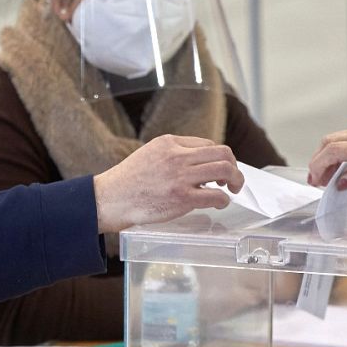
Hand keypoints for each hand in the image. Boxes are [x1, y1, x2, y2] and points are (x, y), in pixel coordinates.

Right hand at [92, 135, 242, 232]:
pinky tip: (219, 203)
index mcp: (170, 142)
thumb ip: (173, 154)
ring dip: (235, 180)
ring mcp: (181, 177)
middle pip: (222, 153)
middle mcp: (177, 156)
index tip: (219, 169)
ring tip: (232, 189)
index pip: (208, 144)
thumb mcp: (150, 153)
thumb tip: (199, 163)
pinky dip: (223, 200)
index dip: (218, 157)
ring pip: (224, 170)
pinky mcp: (182, 198)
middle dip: (234, 166)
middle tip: (233, 180)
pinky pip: (215, 196)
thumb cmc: (129, 181)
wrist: (111, 199)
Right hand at [307, 125, 346, 188]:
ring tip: (325, 176)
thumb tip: (340, 183)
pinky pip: (345, 139)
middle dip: (317, 161)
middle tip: (316, 181)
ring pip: (335, 139)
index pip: (335, 150)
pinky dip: (336, 152)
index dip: (319, 164)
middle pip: (329, 142)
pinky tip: (338, 167)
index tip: (315, 180)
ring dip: (325, 156)